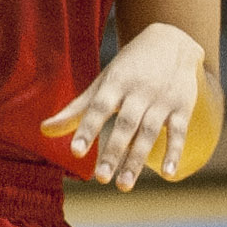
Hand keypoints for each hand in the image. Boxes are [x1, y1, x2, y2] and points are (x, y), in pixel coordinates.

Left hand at [43, 21, 207, 189]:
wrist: (172, 41)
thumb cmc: (129, 69)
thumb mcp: (103, 83)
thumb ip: (76, 110)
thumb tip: (43, 131)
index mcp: (115, 84)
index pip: (99, 108)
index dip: (86, 129)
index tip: (76, 152)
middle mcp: (138, 92)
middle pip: (125, 124)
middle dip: (113, 151)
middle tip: (101, 178)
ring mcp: (162, 100)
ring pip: (149, 132)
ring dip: (137, 160)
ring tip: (124, 185)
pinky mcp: (182, 107)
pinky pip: (179, 131)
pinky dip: (174, 152)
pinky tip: (168, 174)